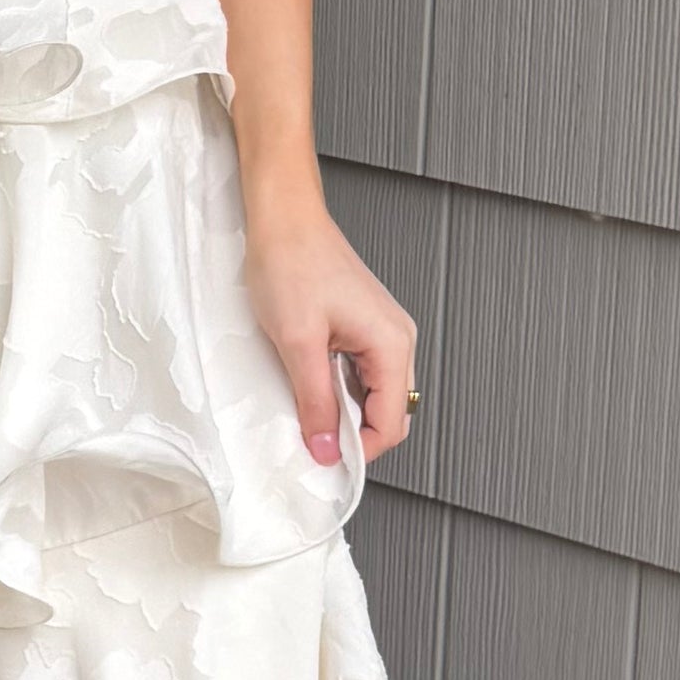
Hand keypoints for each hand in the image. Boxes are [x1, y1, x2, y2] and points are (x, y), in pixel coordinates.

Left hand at [242, 202, 416, 469]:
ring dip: (342, 410)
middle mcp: (396, 338)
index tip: (325, 460)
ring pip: (372, 395)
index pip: (392, 422)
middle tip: (312, 440)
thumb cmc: (292, 262)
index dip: (359, 450)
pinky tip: (309, 386)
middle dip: (352, 433)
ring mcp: (380, 331)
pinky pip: (359, 374)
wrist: (283, 219)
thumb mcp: (299, 343)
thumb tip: (326, 448)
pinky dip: (337, 389)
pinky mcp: (362, 326)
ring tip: (306, 407)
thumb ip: (316, 402)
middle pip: (388, 412)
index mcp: (393, 344)